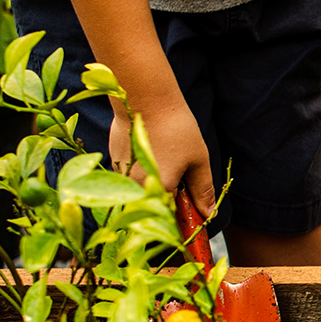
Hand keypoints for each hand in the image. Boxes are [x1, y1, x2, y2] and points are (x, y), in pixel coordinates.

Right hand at [111, 96, 214, 216]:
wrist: (144, 99)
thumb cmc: (176, 128)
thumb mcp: (198, 161)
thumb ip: (202, 190)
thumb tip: (208, 214)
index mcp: (159, 190)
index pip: (171, 220)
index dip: (182, 222)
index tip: (192, 220)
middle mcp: (135, 188)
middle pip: (153, 208)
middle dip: (168, 204)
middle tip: (181, 185)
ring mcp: (120, 177)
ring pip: (140, 194)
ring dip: (154, 188)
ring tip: (166, 163)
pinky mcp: (113, 163)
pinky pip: (129, 180)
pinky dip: (142, 174)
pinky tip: (153, 155)